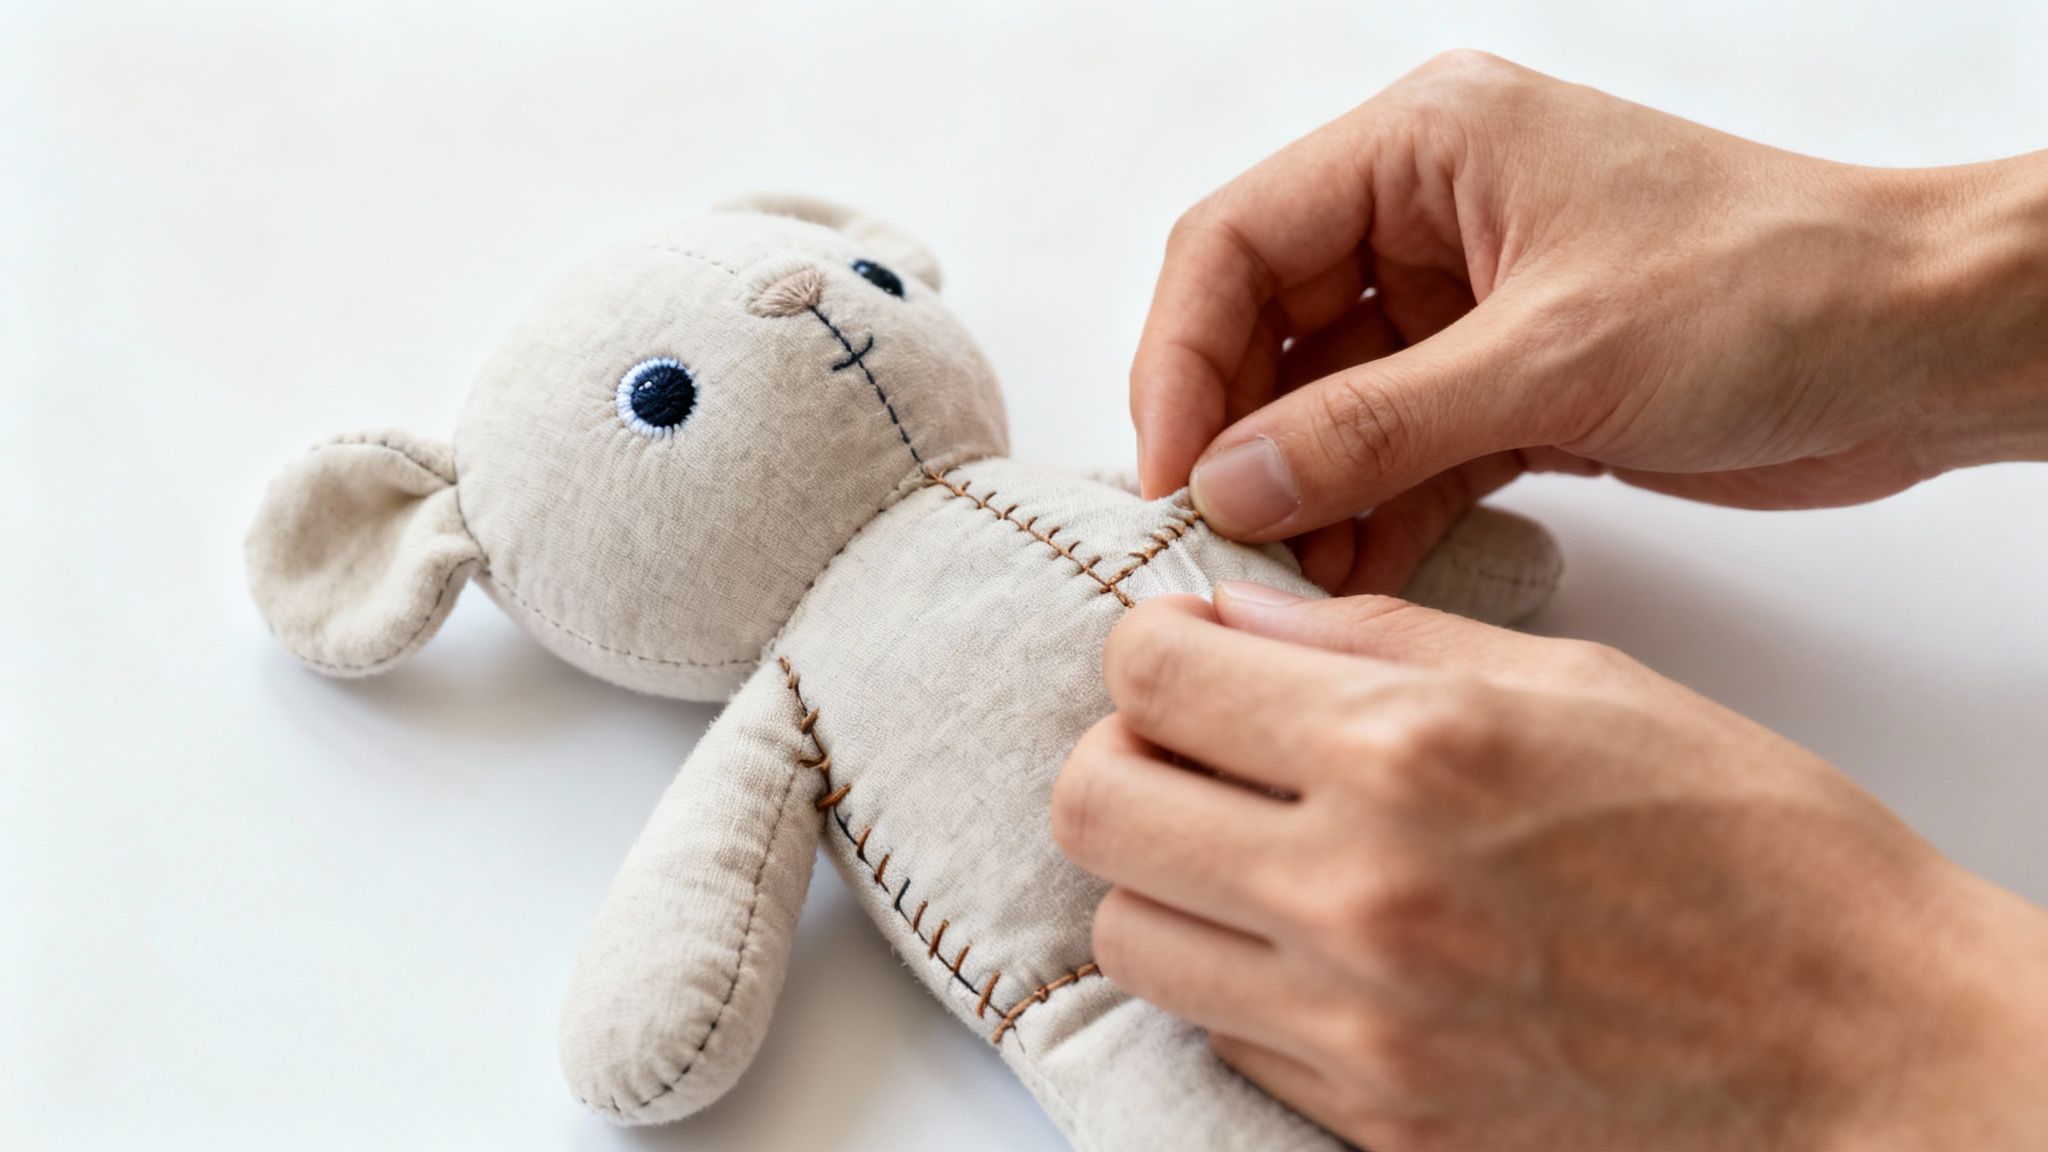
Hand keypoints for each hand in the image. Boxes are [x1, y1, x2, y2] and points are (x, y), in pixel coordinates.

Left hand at [1052, 586, 2047, 1149]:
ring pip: (1127, 935)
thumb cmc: (1754, 851)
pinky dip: (1235, 979)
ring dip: (1165, 879)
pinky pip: (1216, 1032)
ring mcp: (1357, 1025)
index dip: (1151, 650)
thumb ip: (1378, 639)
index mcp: (1410, 747)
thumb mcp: (1577, 682)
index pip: (1149, 674)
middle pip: (1095, 803)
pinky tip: (1317, 945)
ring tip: (1253, 855)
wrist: (1863, 1046)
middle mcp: (1358, 890)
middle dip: (1125, 757)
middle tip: (1194, 751)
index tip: (1186, 659)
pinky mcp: (1374, 1119)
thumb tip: (1234, 617)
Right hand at [1130, 51, 2047, 593]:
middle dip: (1236, 438)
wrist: (1923, 346)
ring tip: (1281, 583)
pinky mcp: (1506, 385)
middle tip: (1211, 542)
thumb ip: (1374, 425)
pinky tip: (1352, 580)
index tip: (1171, 474)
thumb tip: (1230, 480)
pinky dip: (1371, 516)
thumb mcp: (1552, 356)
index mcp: (1426, 147)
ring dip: (1301, 493)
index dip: (1182, 361)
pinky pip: (1397, 453)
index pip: (1236, 243)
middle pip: (1266, 327)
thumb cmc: (1775, 290)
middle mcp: (1430, 216)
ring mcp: (1465, 306)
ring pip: (1326, 404)